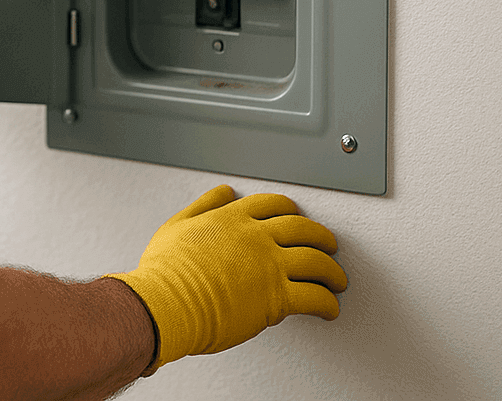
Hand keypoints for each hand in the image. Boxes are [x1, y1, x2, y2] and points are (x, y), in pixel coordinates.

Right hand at [108, 185, 346, 373]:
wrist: (165, 303)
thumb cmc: (165, 272)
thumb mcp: (176, 226)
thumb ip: (203, 206)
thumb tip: (223, 192)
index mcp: (233, 218)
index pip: (274, 205)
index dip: (292, 211)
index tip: (299, 219)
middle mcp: (256, 237)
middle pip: (304, 230)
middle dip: (322, 237)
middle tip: (329, 246)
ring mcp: (269, 267)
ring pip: (317, 262)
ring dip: (332, 271)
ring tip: (337, 280)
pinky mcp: (276, 299)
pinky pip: (314, 298)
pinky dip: (328, 304)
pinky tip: (329, 309)